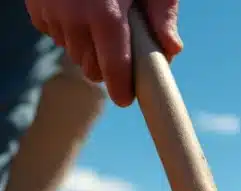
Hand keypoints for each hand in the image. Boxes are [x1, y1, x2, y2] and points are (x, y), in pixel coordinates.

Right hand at [24, 0, 183, 106]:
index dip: (120, 87)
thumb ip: (161, 15)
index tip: (126, 99)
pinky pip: (56, 36)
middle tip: (123, 54)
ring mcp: (51, 14)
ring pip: (74, 54)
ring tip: (103, 27)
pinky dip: (70, 33)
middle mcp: (73, 17)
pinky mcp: (37, 9)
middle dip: (108, 67)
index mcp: (105, 14)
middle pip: (91, 67)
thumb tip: (172, 50)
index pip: (113, 66)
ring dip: (89, 49)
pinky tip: (81, 14)